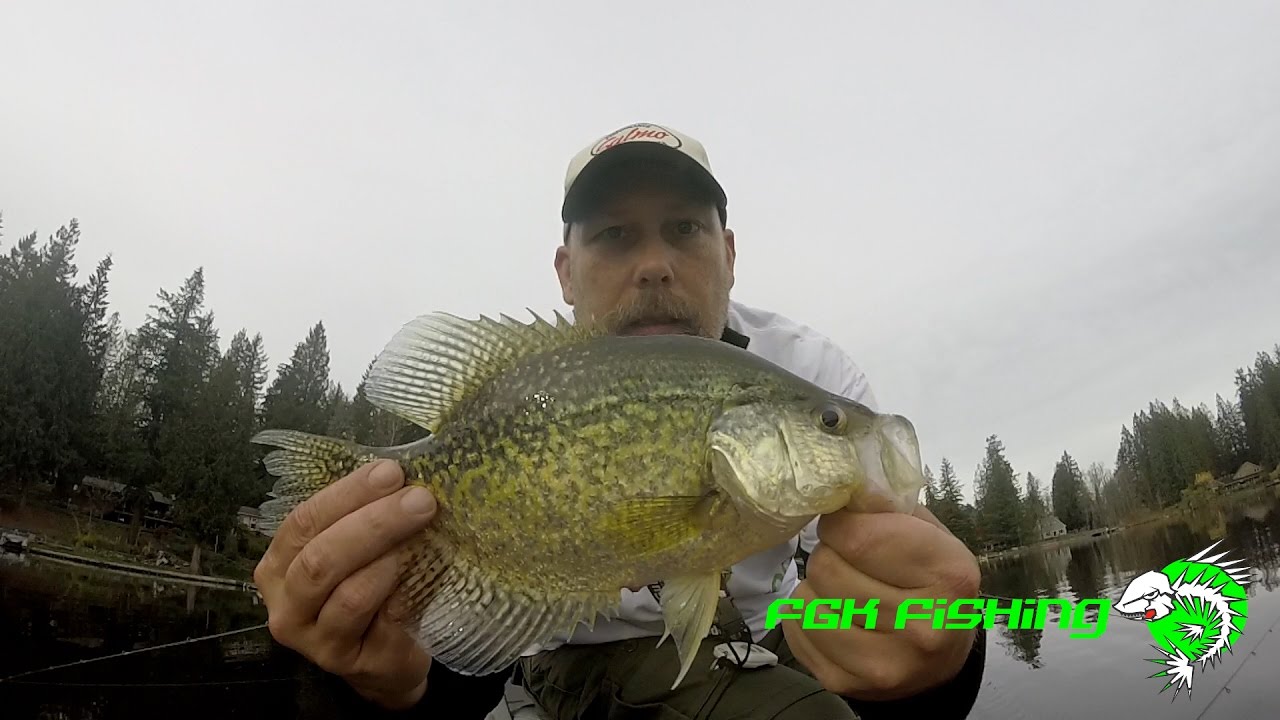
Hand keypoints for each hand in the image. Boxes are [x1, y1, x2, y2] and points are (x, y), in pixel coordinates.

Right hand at [253, 459, 437, 708]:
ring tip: (424, 535)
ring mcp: (317, 643)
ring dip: (390, 560)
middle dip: (373, 524)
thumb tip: (401, 474)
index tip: (391, 472)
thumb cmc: (369, 589)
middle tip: (419, 500)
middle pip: (321, 560)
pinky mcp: (354, 664)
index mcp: (279, 566)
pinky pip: (384, 623)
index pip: (304, 522)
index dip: (347, 494)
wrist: (387, 656)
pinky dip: (407, 593)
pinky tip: (428, 573)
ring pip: (350, 596)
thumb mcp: (354, 550)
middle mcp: (287, 607)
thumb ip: (363, 516)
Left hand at [782, 497, 979, 701]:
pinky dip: (804, 614)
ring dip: (815, 585)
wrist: (940, 660)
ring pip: (805, 598)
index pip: (859, 537)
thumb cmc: (931, 584)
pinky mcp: (846, 683)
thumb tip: (840, 483)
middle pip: (827, 568)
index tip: (845, 524)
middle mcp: (920, 627)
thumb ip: (887, 507)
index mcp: (947, 578)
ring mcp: (883, 663)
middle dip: (828, 554)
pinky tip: (832, 613)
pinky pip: (795, 627)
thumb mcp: (929, 535)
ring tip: (841, 589)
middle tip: (847, 560)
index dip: (839, 523)